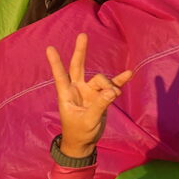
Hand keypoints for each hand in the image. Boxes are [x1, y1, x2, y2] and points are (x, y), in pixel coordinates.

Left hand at [47, 34, 130, 160]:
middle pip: (78, 67)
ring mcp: (90, 92)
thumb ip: (100, 105)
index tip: (49, 48)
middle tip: (82, 35)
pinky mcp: (101, 97)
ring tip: (115, 96)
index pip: (60, 75)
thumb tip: (112, 90)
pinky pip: (112, 86)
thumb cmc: (79, 132)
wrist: (84, 142)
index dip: (55, 62)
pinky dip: (120, 81)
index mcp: (66, 94)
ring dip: (110, 85)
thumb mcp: (88, 120)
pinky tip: (129, 74)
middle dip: (80, 51)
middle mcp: (77, 89)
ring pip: (101, 80)